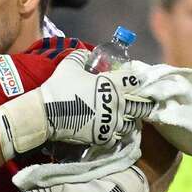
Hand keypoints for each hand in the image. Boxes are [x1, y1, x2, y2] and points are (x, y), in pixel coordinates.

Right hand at [0, 50, 153, 158]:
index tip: (138, 80)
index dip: (137, 79)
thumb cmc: (60, 86)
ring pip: (130, 124)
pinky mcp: (104, 137)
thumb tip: (86, 54)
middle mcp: (117, 104)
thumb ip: (80, 57)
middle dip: (143, 104)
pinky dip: (114, 135)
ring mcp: (112, 122)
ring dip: (128, 121)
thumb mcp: (69, 65)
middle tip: (141, 104)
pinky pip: (116, 138)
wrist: (48, 112)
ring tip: (123, 120)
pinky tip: (109, 131)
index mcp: (112, 85)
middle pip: (141, 106)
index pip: (134, 80)